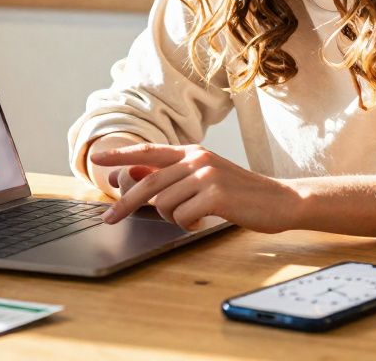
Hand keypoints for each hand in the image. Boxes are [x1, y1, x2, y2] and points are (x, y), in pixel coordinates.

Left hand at [90, 143, 300, 232]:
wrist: (278, 201)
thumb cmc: (239, 193)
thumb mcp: (203, 178)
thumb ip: (171, 177)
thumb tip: (132, 175)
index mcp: (192, 152)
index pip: (149, 151)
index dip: (121, 155)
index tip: (97, 159)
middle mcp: (197, 159)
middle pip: (148, 182)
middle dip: (125, 202)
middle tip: (108, 217)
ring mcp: (207, 175)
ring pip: (164, 203)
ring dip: (171, 217)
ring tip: (192, 216)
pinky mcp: (216, 195)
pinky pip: (182, 216)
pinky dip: (188, 224)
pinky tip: (204, 220)